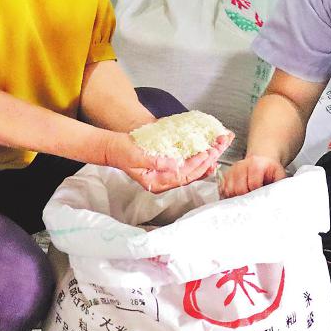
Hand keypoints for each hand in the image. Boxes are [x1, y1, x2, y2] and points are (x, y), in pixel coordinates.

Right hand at [103, 131, 233, 193]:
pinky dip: (197, 157)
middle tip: (217, 150)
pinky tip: (207, 152)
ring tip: (217, 149)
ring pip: (191, 169)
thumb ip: (155, 162)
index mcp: (157, 183)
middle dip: (205, 162)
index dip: (196, 166)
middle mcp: (164, 180)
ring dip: (205, 160)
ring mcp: (166, 173)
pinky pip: (186, 163)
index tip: (206, 154)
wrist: (113, 147)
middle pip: (190, 174)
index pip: (182, 176)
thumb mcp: (136, 156)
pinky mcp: (167, 164)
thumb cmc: (122, 152)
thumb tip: (174, 165)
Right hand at [219, 154, 287, 197]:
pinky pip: (223, 189)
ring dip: (236, 198)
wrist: (261, 159)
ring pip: (229, 190)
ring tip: (245, 200)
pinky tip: (236, 198)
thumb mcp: (279, 174)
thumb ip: (280, 185)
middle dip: (246, 198)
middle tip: (252, 202)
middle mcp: (241, 166)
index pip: (253, 185)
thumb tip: (279, 197)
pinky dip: (228, 196)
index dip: (256, 195)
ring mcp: (232, 170)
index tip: (260, 200)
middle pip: (239, 189)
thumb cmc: (270, 169)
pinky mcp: (226, 175)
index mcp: (256, 165)